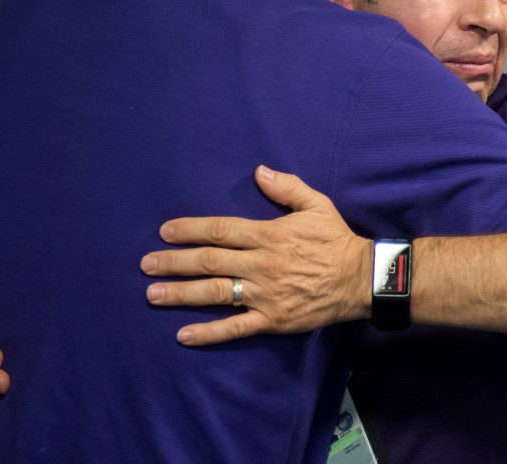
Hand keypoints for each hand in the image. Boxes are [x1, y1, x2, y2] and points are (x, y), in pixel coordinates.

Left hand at [141, 166, 371, 345]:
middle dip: (174, 262)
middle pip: (210, 262)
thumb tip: (259, 171)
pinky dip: (208, 332)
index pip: (221, 231)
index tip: (166, 232)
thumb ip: (287, 187)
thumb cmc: (336, 240)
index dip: (190, 230)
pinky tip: (183, 334)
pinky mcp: (273, 319)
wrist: (361, 279)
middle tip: (146, 264)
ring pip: (215, 293)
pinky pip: (236, 327)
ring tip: (153, 294)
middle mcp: (262, 264)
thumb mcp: (317, 205)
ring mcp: (265, 294)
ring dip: (181, 294)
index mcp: (269, 235)